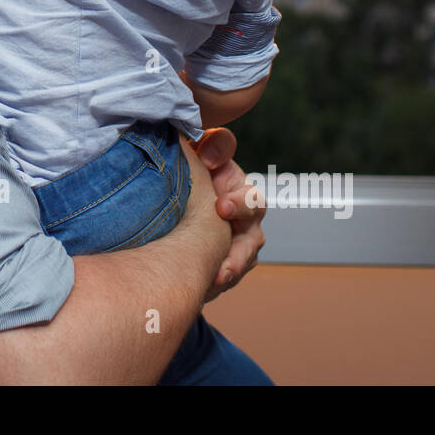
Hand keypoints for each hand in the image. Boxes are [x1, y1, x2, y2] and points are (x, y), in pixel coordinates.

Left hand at [187, 128, 265, 298]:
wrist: (182, 194)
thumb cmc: (196, 166)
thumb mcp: (206, 150)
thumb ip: (215, 145)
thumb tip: (210, 153)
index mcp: (242, 193)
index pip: (252, 199)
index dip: (240, 203)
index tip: (220, 206)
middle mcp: (245, 222)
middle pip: (252, 241)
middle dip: (238, 254)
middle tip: (223, 265)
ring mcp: (237, 245)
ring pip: (241, 264)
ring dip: (229, 274)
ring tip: (215, 282)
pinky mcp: (224, 262)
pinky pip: (226, 277)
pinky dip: (214, 284)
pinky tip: (202, 289)